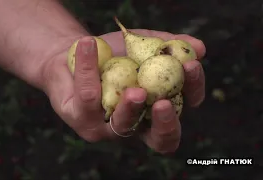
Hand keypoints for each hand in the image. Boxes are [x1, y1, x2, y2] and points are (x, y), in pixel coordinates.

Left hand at [43, 29, 205, 153]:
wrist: (74, 53)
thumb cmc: (113, 54)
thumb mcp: (143, 46)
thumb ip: (169, 46)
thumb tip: (200, 48)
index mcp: (155, 108)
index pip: (183, 107)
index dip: (193, 91)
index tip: (191, 66)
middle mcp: (137, 124)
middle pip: (161, 139)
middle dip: (167, 122)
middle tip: (163, 103)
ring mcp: (108, 127)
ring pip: (124, 124)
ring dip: (131, 107)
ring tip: (134, 89)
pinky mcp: (82, 119)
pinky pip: (89, 95)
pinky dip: (89, 67)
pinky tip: (88, 43)